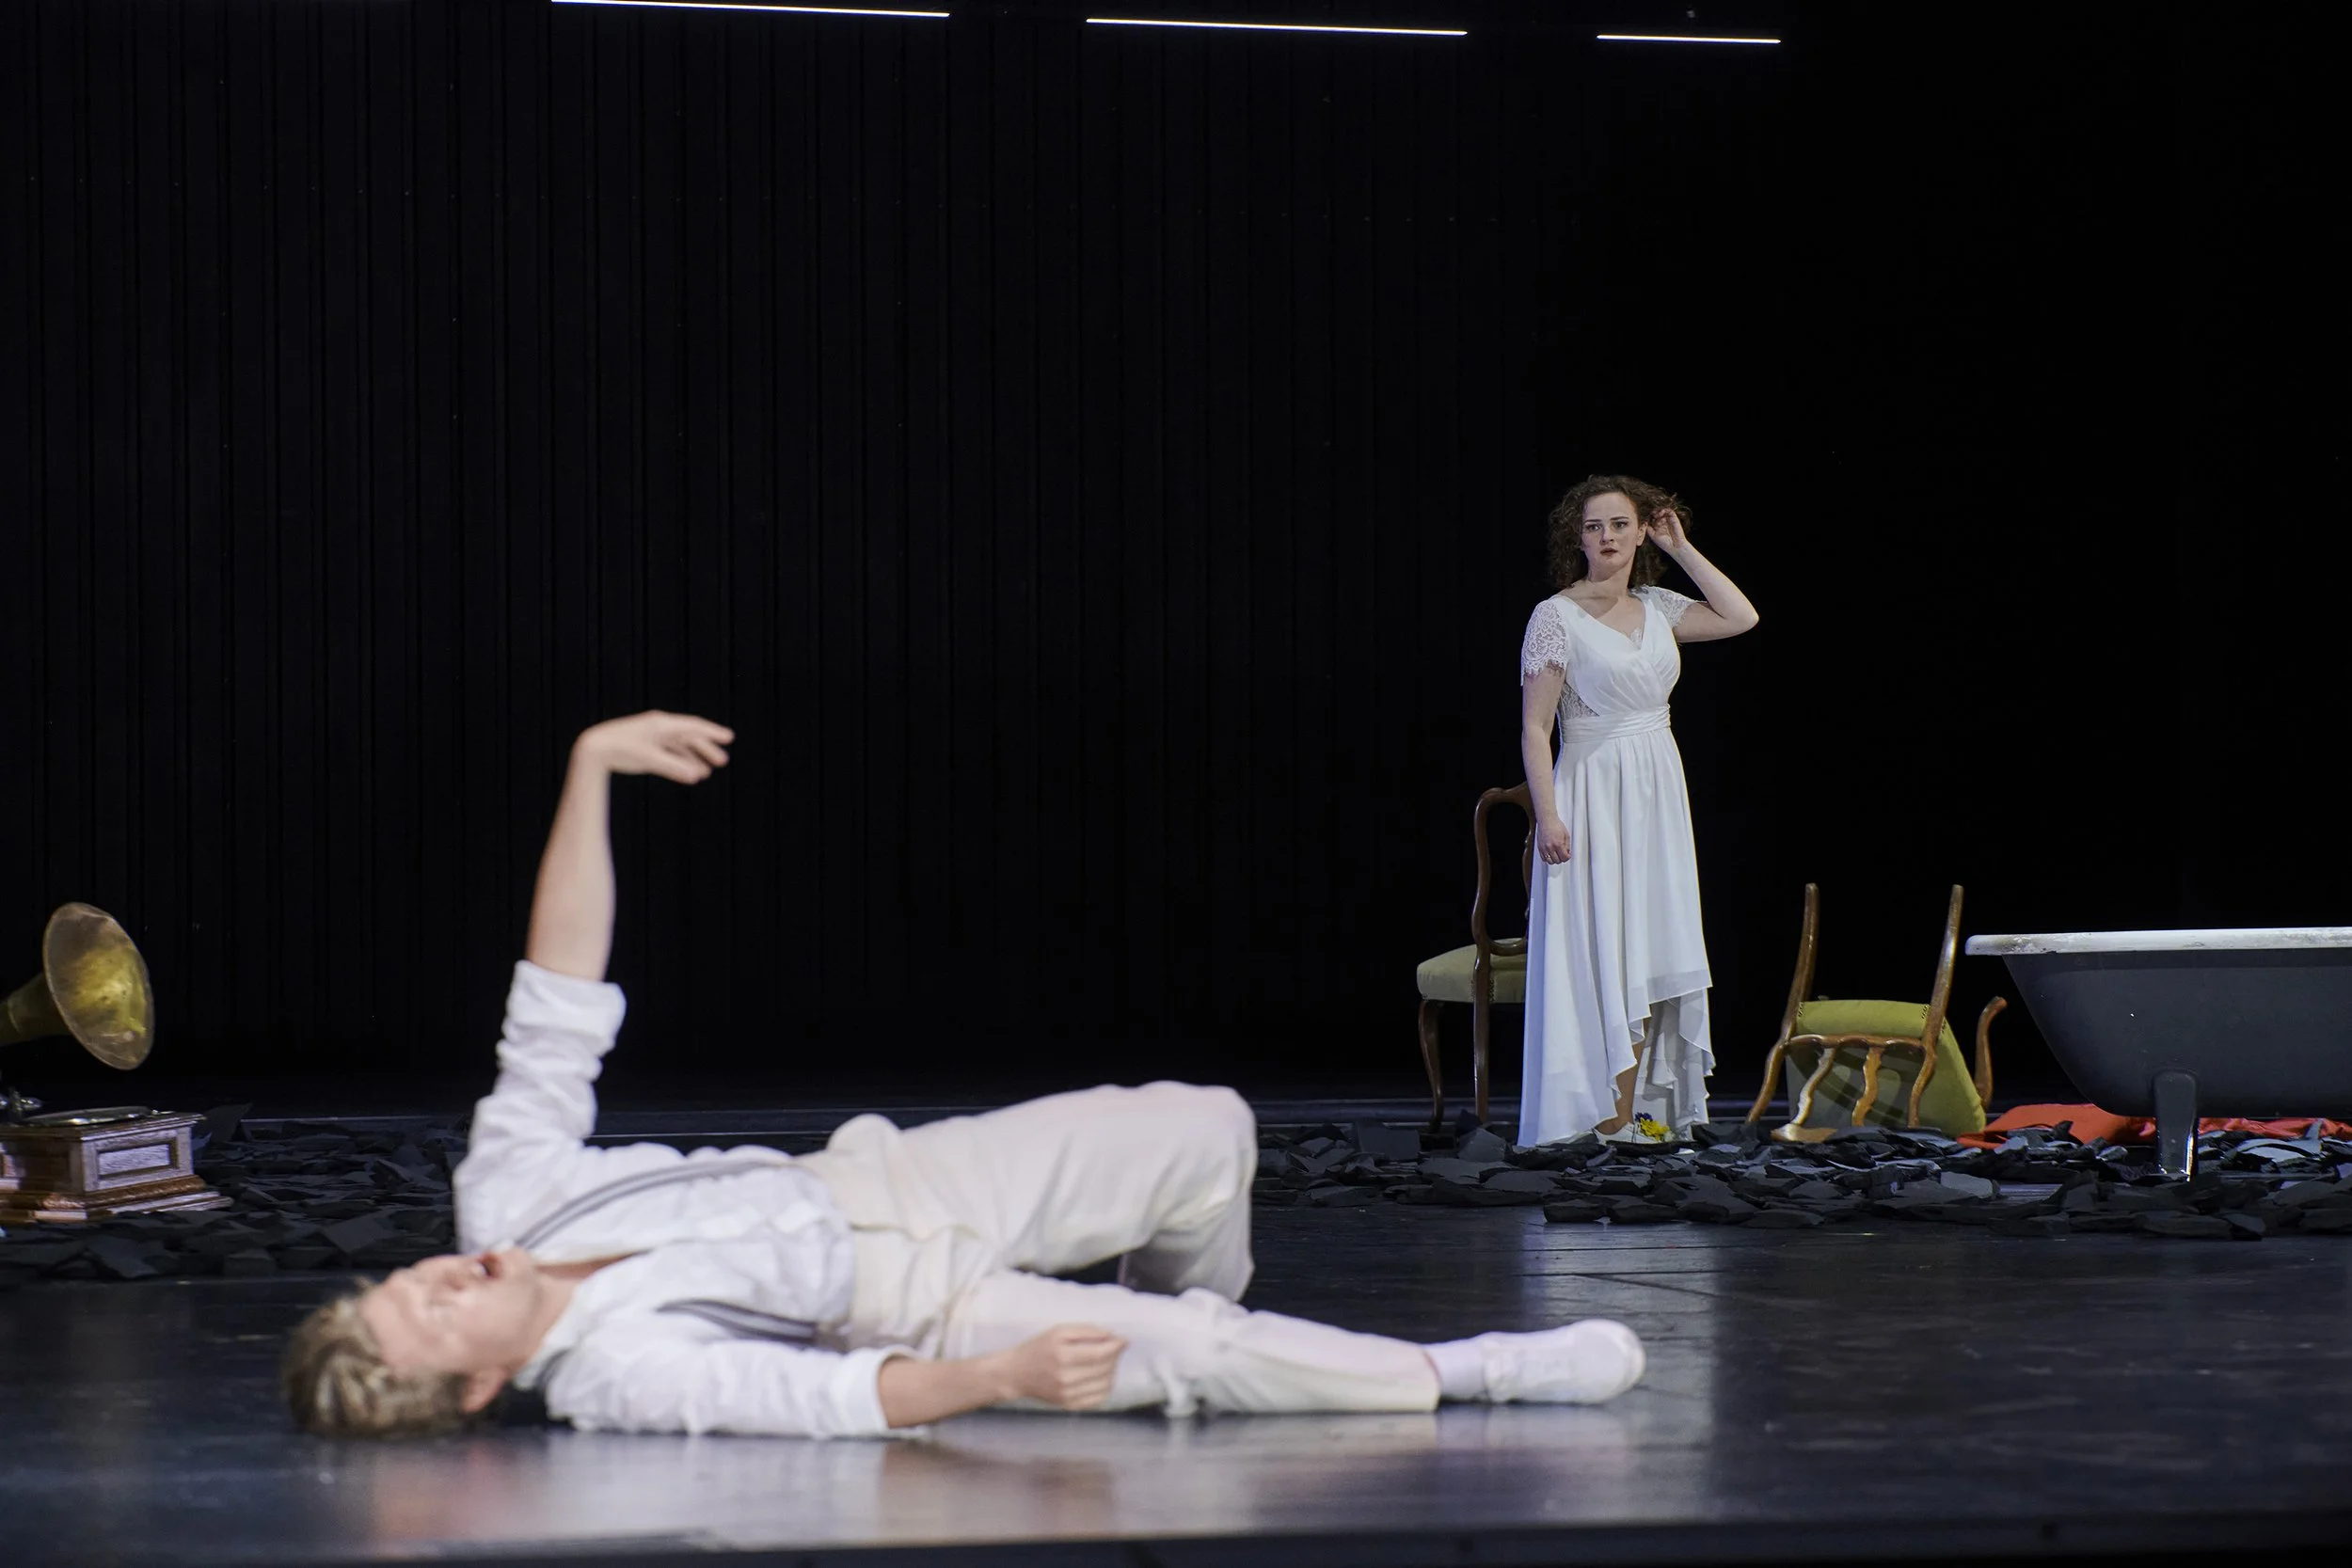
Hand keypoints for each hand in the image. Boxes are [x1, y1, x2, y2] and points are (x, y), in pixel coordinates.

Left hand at [573, 711, 733, 783]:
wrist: (594, 748)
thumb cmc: (620, 751)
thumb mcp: (649, 760)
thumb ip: (674, 767)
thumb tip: (696, 776)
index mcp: (661, 724)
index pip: (693, 726)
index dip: (712, 732)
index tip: (729, 738)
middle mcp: (659, 727)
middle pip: (689, 736)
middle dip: (706, 749)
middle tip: (723, 761)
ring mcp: (652, 736)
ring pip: (679, 746)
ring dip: (693, 758)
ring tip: (707, 772)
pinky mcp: (645, 746)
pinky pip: (669, 753)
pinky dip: (679, 762)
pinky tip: (687, 774)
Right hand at [994, 1324, 1126, 1409]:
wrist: (1017, 1374)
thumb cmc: (1038, 1348)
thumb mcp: (1058, 1331)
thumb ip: (1085, 1331)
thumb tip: (1110, 1335)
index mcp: (1062, 1356)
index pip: (1100, 1353)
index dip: (1116, 1346)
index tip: (1124, 1339)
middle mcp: (1066, 1378)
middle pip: (1104, 1369)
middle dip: (1115, 1356)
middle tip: (1114, 1347)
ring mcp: (1068, 1395)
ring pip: (1104, 1384)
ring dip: (1112, 1371)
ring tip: (1106, 1361)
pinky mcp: (1069, 1405)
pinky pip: (1098, 1399)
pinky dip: (1105, 1387)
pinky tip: (1101, 1376)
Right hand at [1537, 816, 1571, 864]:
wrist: (1547, 820)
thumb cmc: (1556, 825)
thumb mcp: (1566, 835)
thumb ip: (1567, 846)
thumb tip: (1567, 853)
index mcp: (1558, 844)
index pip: (1564, 857)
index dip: (1567, 858)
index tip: (1568, 856)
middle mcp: (1550, 847)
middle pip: (1557, 861)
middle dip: (1561, 859)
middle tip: (1563, 855)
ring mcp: (1544, 848)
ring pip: (1550, 861)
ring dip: (1554, 860)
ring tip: (1557, 856)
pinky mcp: (1540, 847)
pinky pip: (1543, 858)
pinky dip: (1548, 859)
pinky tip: (1551, 854)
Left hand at [1646, 503, 1690, 557]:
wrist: (1675, 546)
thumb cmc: (1664, 543)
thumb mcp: (1653, 536)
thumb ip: (1649, 529)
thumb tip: (1645, 522)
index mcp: (1658, 527)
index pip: (1653, 519)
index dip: (1650, 517)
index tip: (1647, 518)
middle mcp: (1663, 523)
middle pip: (1657, 514)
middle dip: (1654, 514)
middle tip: (1654, 515)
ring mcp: (1669, 521)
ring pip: (1663, 512)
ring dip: (1659, 512)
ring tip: (1658, 514)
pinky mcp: (1674, 519)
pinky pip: (1670, 511)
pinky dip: (1665, 510)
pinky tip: (1662, 513)